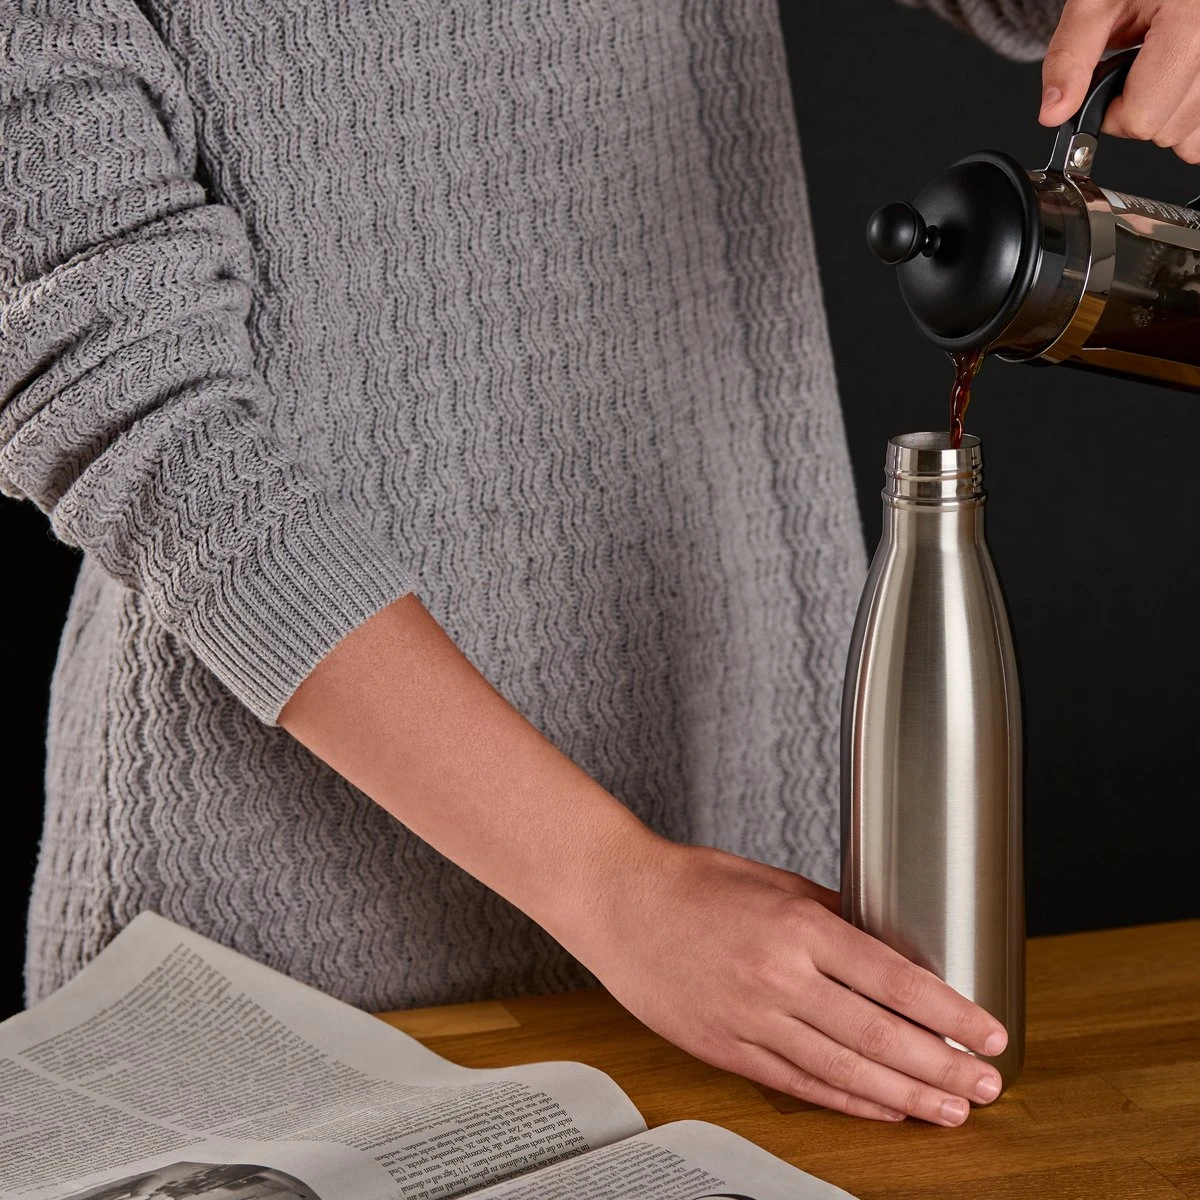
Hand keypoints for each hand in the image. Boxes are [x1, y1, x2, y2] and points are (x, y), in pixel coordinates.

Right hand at [566, 842, 1007, 1125]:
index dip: (950, 1014)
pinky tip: (884, 1108)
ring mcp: (750, 1019)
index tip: (987, 1032)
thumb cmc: (691, 881)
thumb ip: (834, 914)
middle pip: (881, 1036)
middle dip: (943, 1066)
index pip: (895, 980)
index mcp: (797, 926)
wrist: (617, 901)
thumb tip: (889, 946)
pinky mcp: (725, 1047)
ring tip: (950, 1110)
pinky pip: (799, 1084)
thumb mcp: (774, 880)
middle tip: (985, 1084)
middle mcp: (778, 977)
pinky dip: (848, 1101)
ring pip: (846, 1071)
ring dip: (906, 1095)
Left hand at [1039, 0, 1199, 161]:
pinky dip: (1187, 113)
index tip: (1106, 90)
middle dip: (1137, 114)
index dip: (1111, 114)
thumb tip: (1055, 112)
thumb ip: (1070, 57)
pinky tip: (1175, 84)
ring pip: (1192, 133)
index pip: (1143, 115)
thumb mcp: (1095, 3)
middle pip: (1167, 128)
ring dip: (1165, 114)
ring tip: (1157, 72)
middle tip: (1132, 74)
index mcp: (1190, 17)